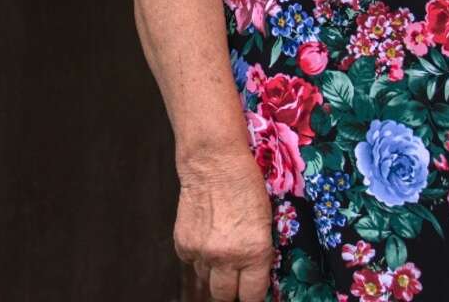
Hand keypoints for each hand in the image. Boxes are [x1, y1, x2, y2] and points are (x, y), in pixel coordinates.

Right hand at [176, 151, 273, 301]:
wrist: (214, 160)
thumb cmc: (245, 183)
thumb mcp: (264, 219)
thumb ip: (258, 251)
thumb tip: (254, 276)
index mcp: (254, 251)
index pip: (252, 296)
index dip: (253, 295)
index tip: (251, 291)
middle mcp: (227, 257)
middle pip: (225, 297)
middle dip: (231, 291)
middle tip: (235, 278)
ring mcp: (202, 253)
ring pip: (206, 279)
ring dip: (214, 270)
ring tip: (221, 245)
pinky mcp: (183, 245)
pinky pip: (191, 262)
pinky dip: (198, 255)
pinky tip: (206, 234)